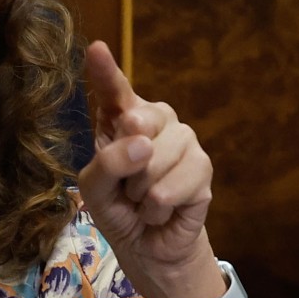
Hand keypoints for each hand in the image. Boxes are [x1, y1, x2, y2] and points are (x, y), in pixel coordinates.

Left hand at [77, 40, 225, 297]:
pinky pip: (173, 185)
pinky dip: (159, 207)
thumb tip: (144, 144)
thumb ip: (107, 162)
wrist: (148, 248)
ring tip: (144, 201)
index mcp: (123, 118)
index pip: (115, 90)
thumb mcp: (95, 189)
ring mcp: (184, 142)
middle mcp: (157, 121)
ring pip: (156, 157)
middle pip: (137, 121)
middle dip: (126, 160)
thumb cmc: (119, 209)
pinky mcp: (203, 169)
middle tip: (127, 185)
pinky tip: (162, 211)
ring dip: (142, 192)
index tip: (96, 50)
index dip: (106, 71)